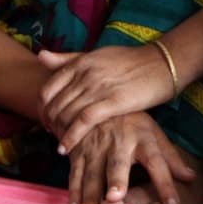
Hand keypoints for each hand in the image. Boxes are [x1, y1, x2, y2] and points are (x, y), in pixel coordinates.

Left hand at [39, 46, 175, 152]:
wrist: (162, 64)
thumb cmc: (131, 61)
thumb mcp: (97, 55)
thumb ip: (68, 58)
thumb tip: (40, 56)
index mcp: (81, 63)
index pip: (47, 89)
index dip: (42, 108)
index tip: (46, 119)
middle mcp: (86, 74)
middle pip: (54, 105)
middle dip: (49, 124)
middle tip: (52, 135)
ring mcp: (99, 87)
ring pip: (65, 114)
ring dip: (58, 133)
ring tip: (60, 143)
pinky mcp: (113, 102)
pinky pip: (83, 122)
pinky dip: (70, 137)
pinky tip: (66, 148)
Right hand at [64, 110, 195, 203]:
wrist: (97, 100)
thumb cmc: (131, 122)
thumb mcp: (153, 133)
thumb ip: (170, 158)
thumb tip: (192, 178)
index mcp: (143, 138)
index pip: (158, 162)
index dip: (165, 183)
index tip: (173, 203)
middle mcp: (119, 142)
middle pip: (118, 163)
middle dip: (116, 180)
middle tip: (115, 197)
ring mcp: (96, 147)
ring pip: (93, 172)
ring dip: (91, 193)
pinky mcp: (78, 151)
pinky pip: (75, 172)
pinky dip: (73, 190)